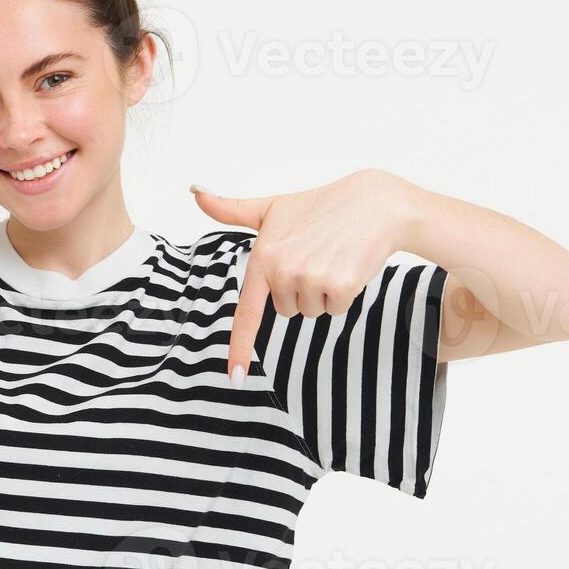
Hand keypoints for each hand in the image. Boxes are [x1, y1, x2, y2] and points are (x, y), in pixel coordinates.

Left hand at [192, 169, 420, 379]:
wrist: (373, 203)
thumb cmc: (321, 205)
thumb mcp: (272, 207)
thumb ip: (231, 209)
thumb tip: (194, 191)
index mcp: (263, 257)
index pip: (246, 312)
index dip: (239, 348)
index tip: (234, 377)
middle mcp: (283, 271)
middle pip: (286, 310)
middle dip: (299, 290)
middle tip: (314, 256)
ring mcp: (312, 279)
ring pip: (311, 311)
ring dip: (322, 292)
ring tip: (331, 257)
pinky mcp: (341, 286)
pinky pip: (335, 309)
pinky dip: (343, 293)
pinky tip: (347, 265)